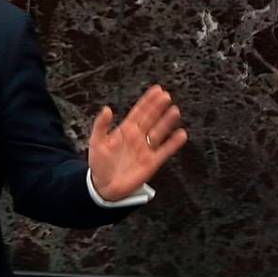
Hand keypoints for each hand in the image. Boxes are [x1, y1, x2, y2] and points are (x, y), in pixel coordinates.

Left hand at [88, 84, 187, 200]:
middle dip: (158, 107)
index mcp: (124, 131)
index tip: (157, 90)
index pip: (138, 112)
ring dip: (167, 122)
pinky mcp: (152, 162)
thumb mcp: (96, 142)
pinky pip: (165, 151)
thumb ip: (101, 126)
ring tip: (175, 111)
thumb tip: (107, 109)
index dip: (147, 101)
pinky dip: (173, 143)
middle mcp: (137, 137)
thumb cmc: (99, 164)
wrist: (104, 186)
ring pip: (159, 132)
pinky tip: (181, 134)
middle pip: (151, 119)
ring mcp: (145, 149)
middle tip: (167, 96)